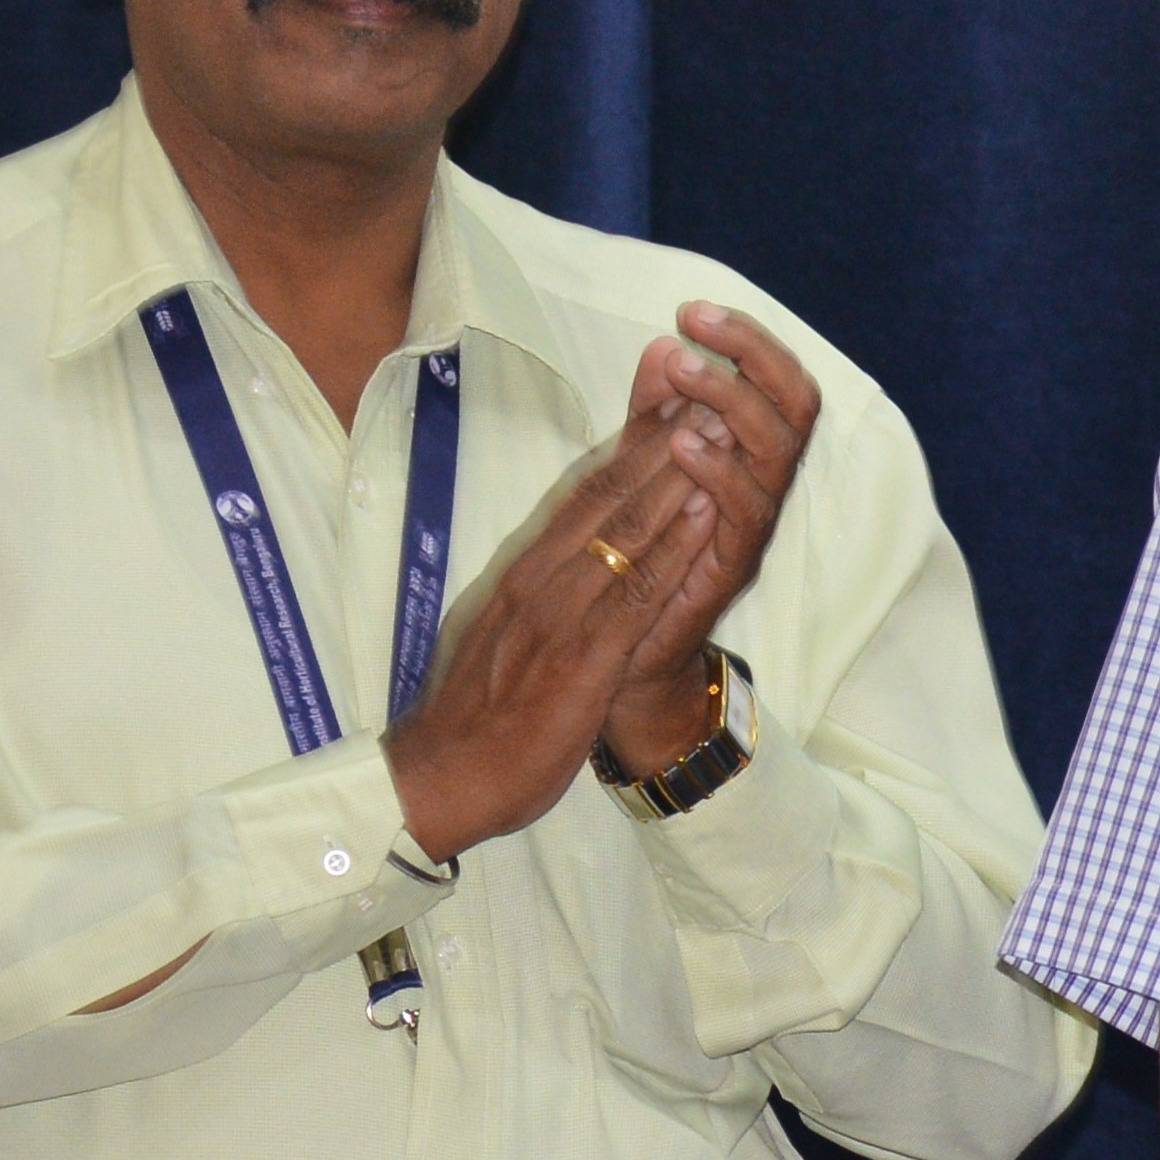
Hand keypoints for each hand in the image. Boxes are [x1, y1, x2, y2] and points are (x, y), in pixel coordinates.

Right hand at [387, 426, 720, 858]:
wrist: (439, 779)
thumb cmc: (477, 716)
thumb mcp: (508, 636)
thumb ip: (537, 594)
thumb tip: (563, 565)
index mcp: (524, 572)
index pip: (582, 494)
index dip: (630, 443)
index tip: (669, 398)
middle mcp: (538, 578)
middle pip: (605, 493)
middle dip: (659, 436)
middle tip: (706, 381)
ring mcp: (557, 614)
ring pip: (623, 529)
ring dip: (676, 474)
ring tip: (719, 422)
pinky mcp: (579, 658)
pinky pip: (633, 591)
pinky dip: (673, 548)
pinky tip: (706, 513)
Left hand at [592, 304, 819, 781]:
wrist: (622, 660)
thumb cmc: (635, 561)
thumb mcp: (642, 470)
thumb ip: (654, 414)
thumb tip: (664, 344)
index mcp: (744, 459)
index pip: (777, 385)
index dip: (748, 343)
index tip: (693, 311)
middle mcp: (761, 489)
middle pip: (796, 408)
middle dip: (751, 357)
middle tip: (697, 325)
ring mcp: (749, 531)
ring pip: (776, 454)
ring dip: (732, 404)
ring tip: (686, 371)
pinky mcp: (728, 571)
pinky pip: (744, 515)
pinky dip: (719, 472)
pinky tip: (684, 441)